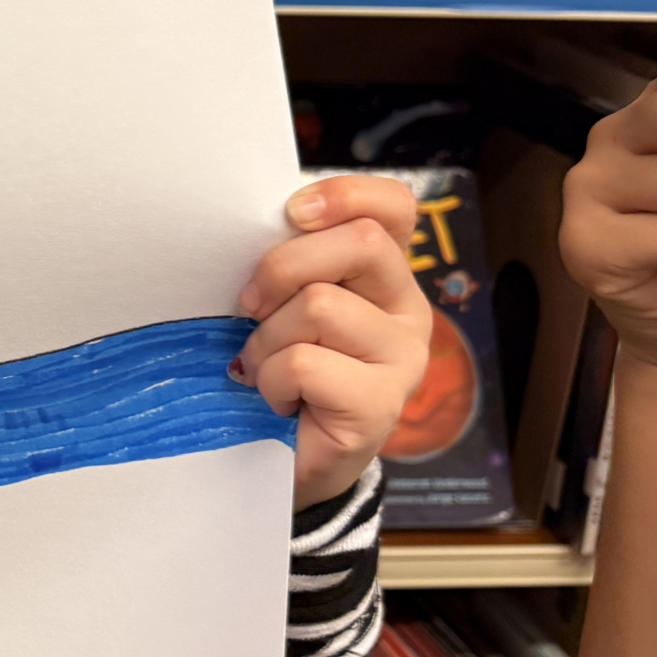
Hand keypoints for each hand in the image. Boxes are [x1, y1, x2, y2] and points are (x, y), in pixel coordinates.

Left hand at [234, 175, 433, 508]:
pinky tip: (278, 401)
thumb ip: (287, 264)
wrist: (278, 461)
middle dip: (283, 267)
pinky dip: (272, 379)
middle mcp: (407, 310)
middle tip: (250, 307)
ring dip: (267, 338)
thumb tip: (249, 227)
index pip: (393, 206)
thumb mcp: (278, 304)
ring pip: (320, 305)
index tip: (292, 214)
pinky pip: (306, 364)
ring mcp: (402, 360)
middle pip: (361, 242)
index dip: (345, 195)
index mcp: (384, 274)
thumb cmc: (274, 371)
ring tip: (264, 368)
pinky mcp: (380, 406)